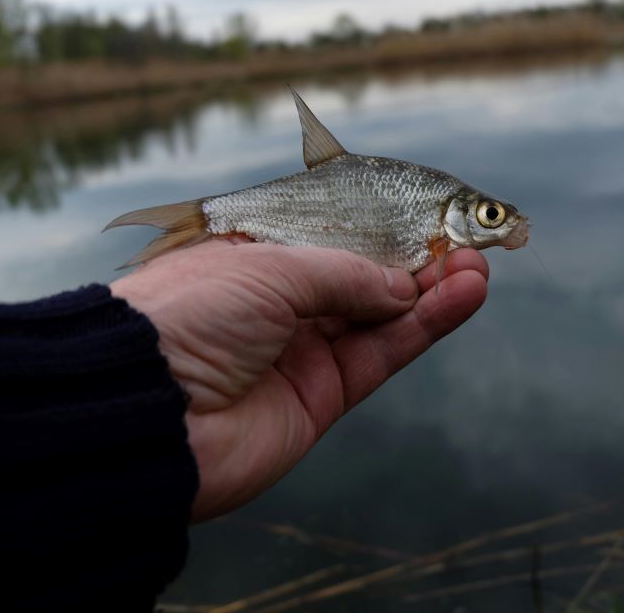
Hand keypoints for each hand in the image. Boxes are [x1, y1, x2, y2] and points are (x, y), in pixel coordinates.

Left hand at [110, 239, 488, 520]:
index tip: (433, 213)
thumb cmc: (189, 313)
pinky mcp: (323, 398)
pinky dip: (425, 325)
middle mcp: (280, 303)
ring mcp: (302, 351)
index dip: (384, 226)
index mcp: (255, 257)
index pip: (333, 235)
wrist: (145, 410)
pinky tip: (460, 295)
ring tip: (477, 265)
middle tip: (469, 241)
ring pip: (384, 315)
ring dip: (434, 290)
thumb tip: (404, 284)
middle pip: (366, 277)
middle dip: (418, 258)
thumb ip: (348, 272)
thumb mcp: (273, 269)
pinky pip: (384, 354)